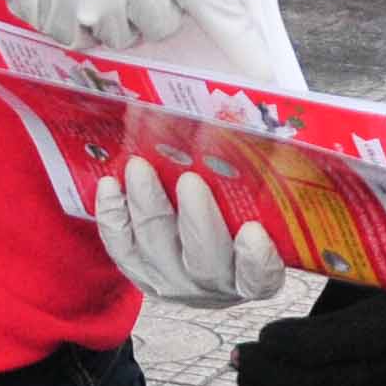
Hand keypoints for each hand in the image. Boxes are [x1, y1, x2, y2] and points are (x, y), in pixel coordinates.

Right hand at [0, 0, 223, 51]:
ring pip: (119, 37)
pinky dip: (70, 17)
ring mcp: (92, 2)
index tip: (265, 73)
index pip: (214, 4)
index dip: (242, 43)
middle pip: (162, 26)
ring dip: (107, 13)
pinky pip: (79, 39)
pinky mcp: (53, 17)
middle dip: (148, 4)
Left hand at [95, 157, 284, 308]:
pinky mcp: (140, 273)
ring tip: (140, 169)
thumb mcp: (268, 177)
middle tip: (190, 179)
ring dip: (147, 209)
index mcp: (256, 270)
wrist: (199, 229)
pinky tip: (110, 186)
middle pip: (205, 264)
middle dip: (197, 220)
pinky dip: (113, 219)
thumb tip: (274, 99)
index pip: (262, 277)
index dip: (258, 261)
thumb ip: (275, 148)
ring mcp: (174, 283)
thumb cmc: (243, 195)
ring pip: (157, 254)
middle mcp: (216, 286)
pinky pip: (121, 251)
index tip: (254, 232)